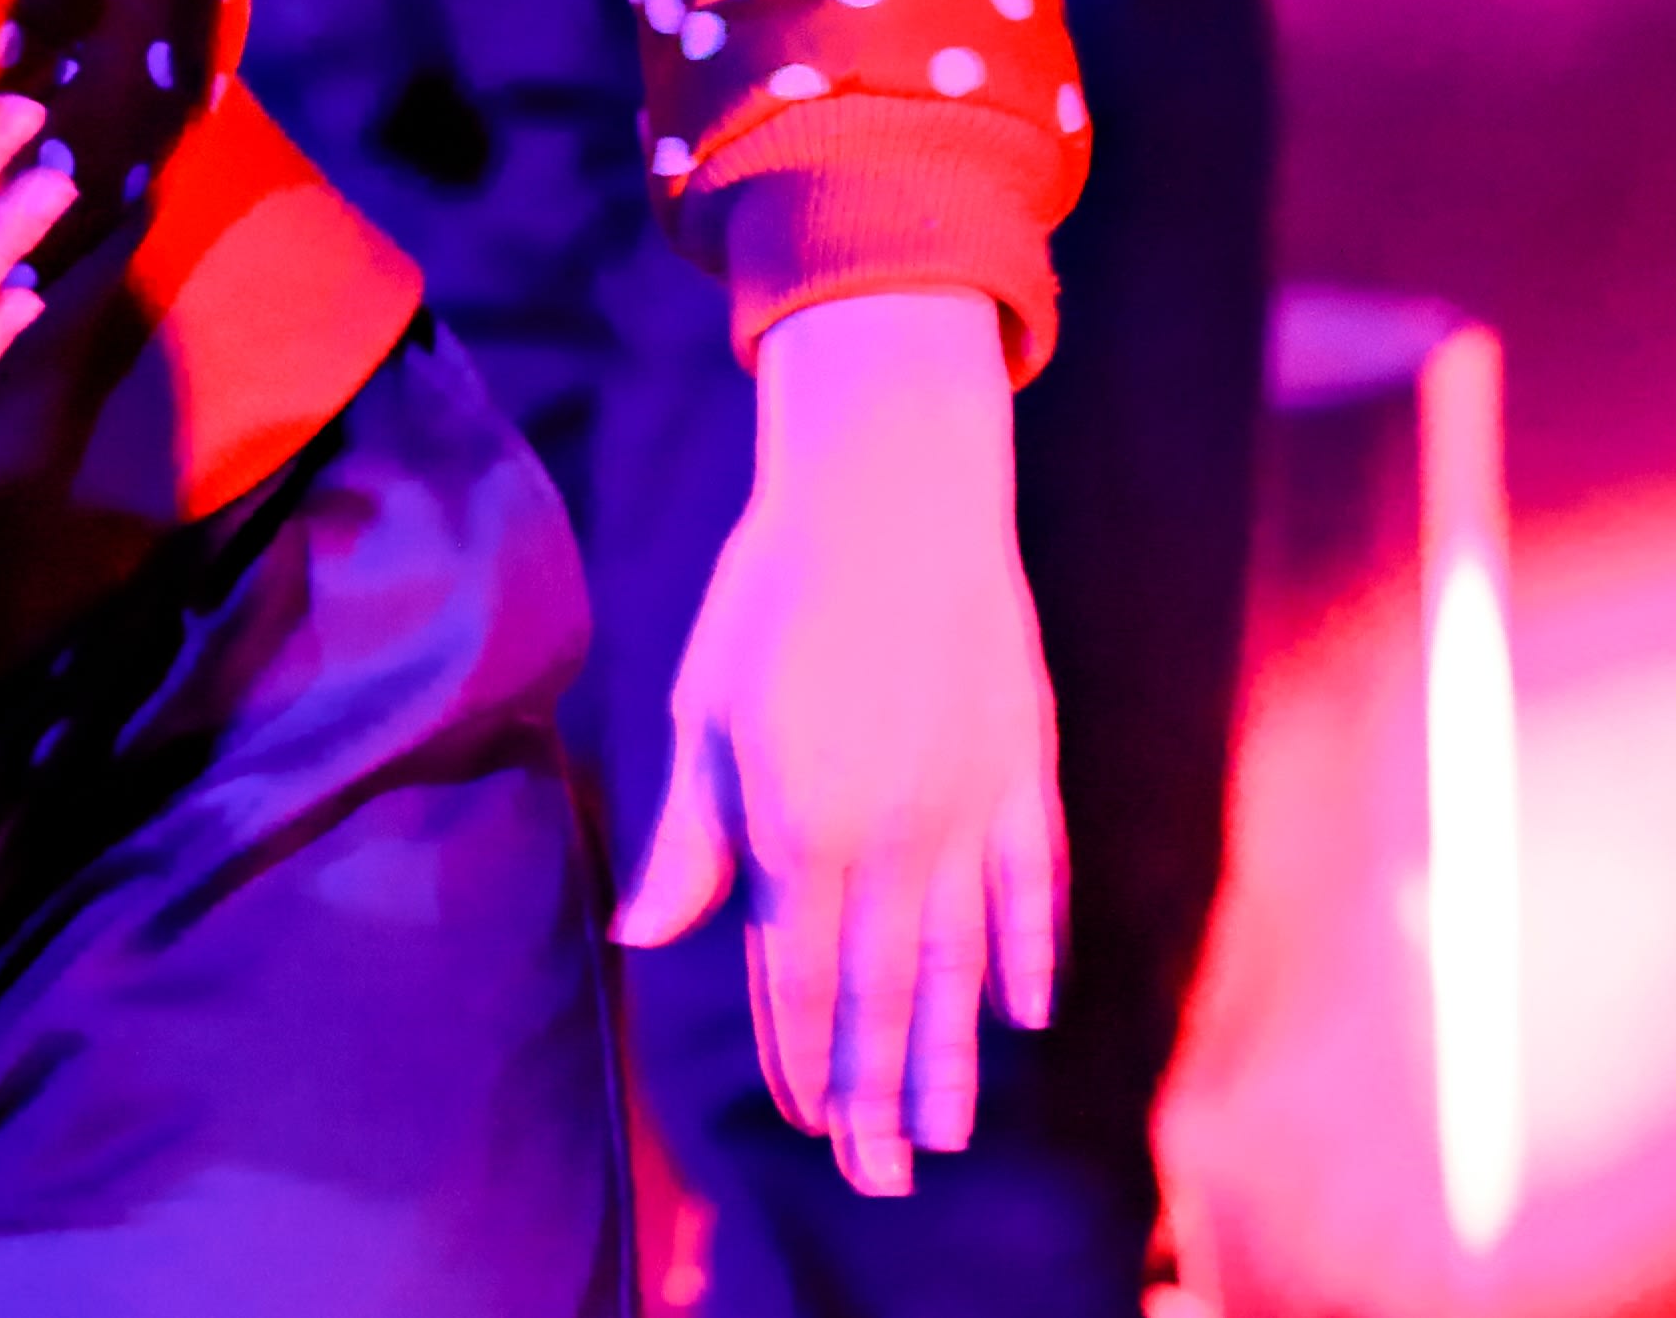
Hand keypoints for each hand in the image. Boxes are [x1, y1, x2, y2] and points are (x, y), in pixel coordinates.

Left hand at [613, 287, 1065, 1195]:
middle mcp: (894, 836)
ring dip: (949, 1053)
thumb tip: (643, 935)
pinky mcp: (1024, 772)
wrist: (893, 496)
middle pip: (883, 993)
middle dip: (874, 1093)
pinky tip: (1023, 1014)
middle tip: (879, 1179)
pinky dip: (1027, 954)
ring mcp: (969, 809)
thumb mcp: (708, 711)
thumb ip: (694, 836)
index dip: (800, 1055)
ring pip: (961, 964)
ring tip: (943, 1133)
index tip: (802, 1121)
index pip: (799, 975)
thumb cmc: (774, 595)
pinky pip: (1032, 886)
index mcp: (803, 823)